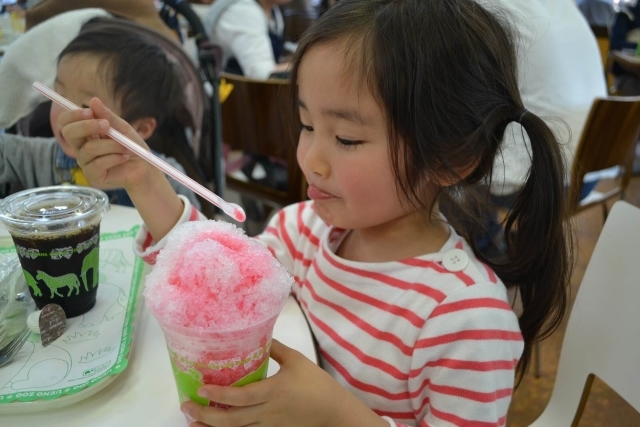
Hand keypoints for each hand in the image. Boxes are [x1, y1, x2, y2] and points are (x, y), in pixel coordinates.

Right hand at [58, 97, 155, 192]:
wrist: (145, 168)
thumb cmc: (132, 146)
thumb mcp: (122, 128)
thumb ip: (107, 116)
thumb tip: (93, 100)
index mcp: (85, 134)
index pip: (66, 122)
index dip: (73, 115)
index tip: (90, 112)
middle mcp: (81, 148)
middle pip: (69, 133)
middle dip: (87, 126)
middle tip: (107, 125)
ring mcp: (86, 163)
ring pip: (89, 149)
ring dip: (111, 145)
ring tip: (126, 147)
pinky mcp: (93, 176)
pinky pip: (98, 164)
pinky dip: (114, 157)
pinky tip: (125, 157)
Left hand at [180, 340, 381, 426]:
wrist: (333, 412)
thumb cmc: (316, 383)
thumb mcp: (297, 360)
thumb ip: (275, 348)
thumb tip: (257, 334)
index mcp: (274, 391)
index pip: (241, 397)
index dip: (219, 394)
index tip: (201, 388)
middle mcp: (268, 411)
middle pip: (232, 420)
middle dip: (206, 415)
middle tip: (186, 405)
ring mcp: (269, 425)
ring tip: (193, 421)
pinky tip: (217, 426)